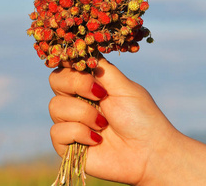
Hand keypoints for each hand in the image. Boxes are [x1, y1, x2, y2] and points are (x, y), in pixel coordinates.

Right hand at [48, 56, 178, 184]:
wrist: (149, 153)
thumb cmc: (141, 118)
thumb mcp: (124, 87)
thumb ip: (102, 68)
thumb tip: (84, 51)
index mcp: (89, 84)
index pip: (67, 65)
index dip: (70, 62)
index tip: (82, 65)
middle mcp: (76, 100)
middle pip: (55, 80)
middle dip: (77, 85)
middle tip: (101, 95)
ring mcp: (70, 122)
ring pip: (55, 106)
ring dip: (84, 114)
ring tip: (104, 124)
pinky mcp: (67, 145)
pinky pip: (57, 132)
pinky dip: (79, 133)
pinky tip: (97, 140)